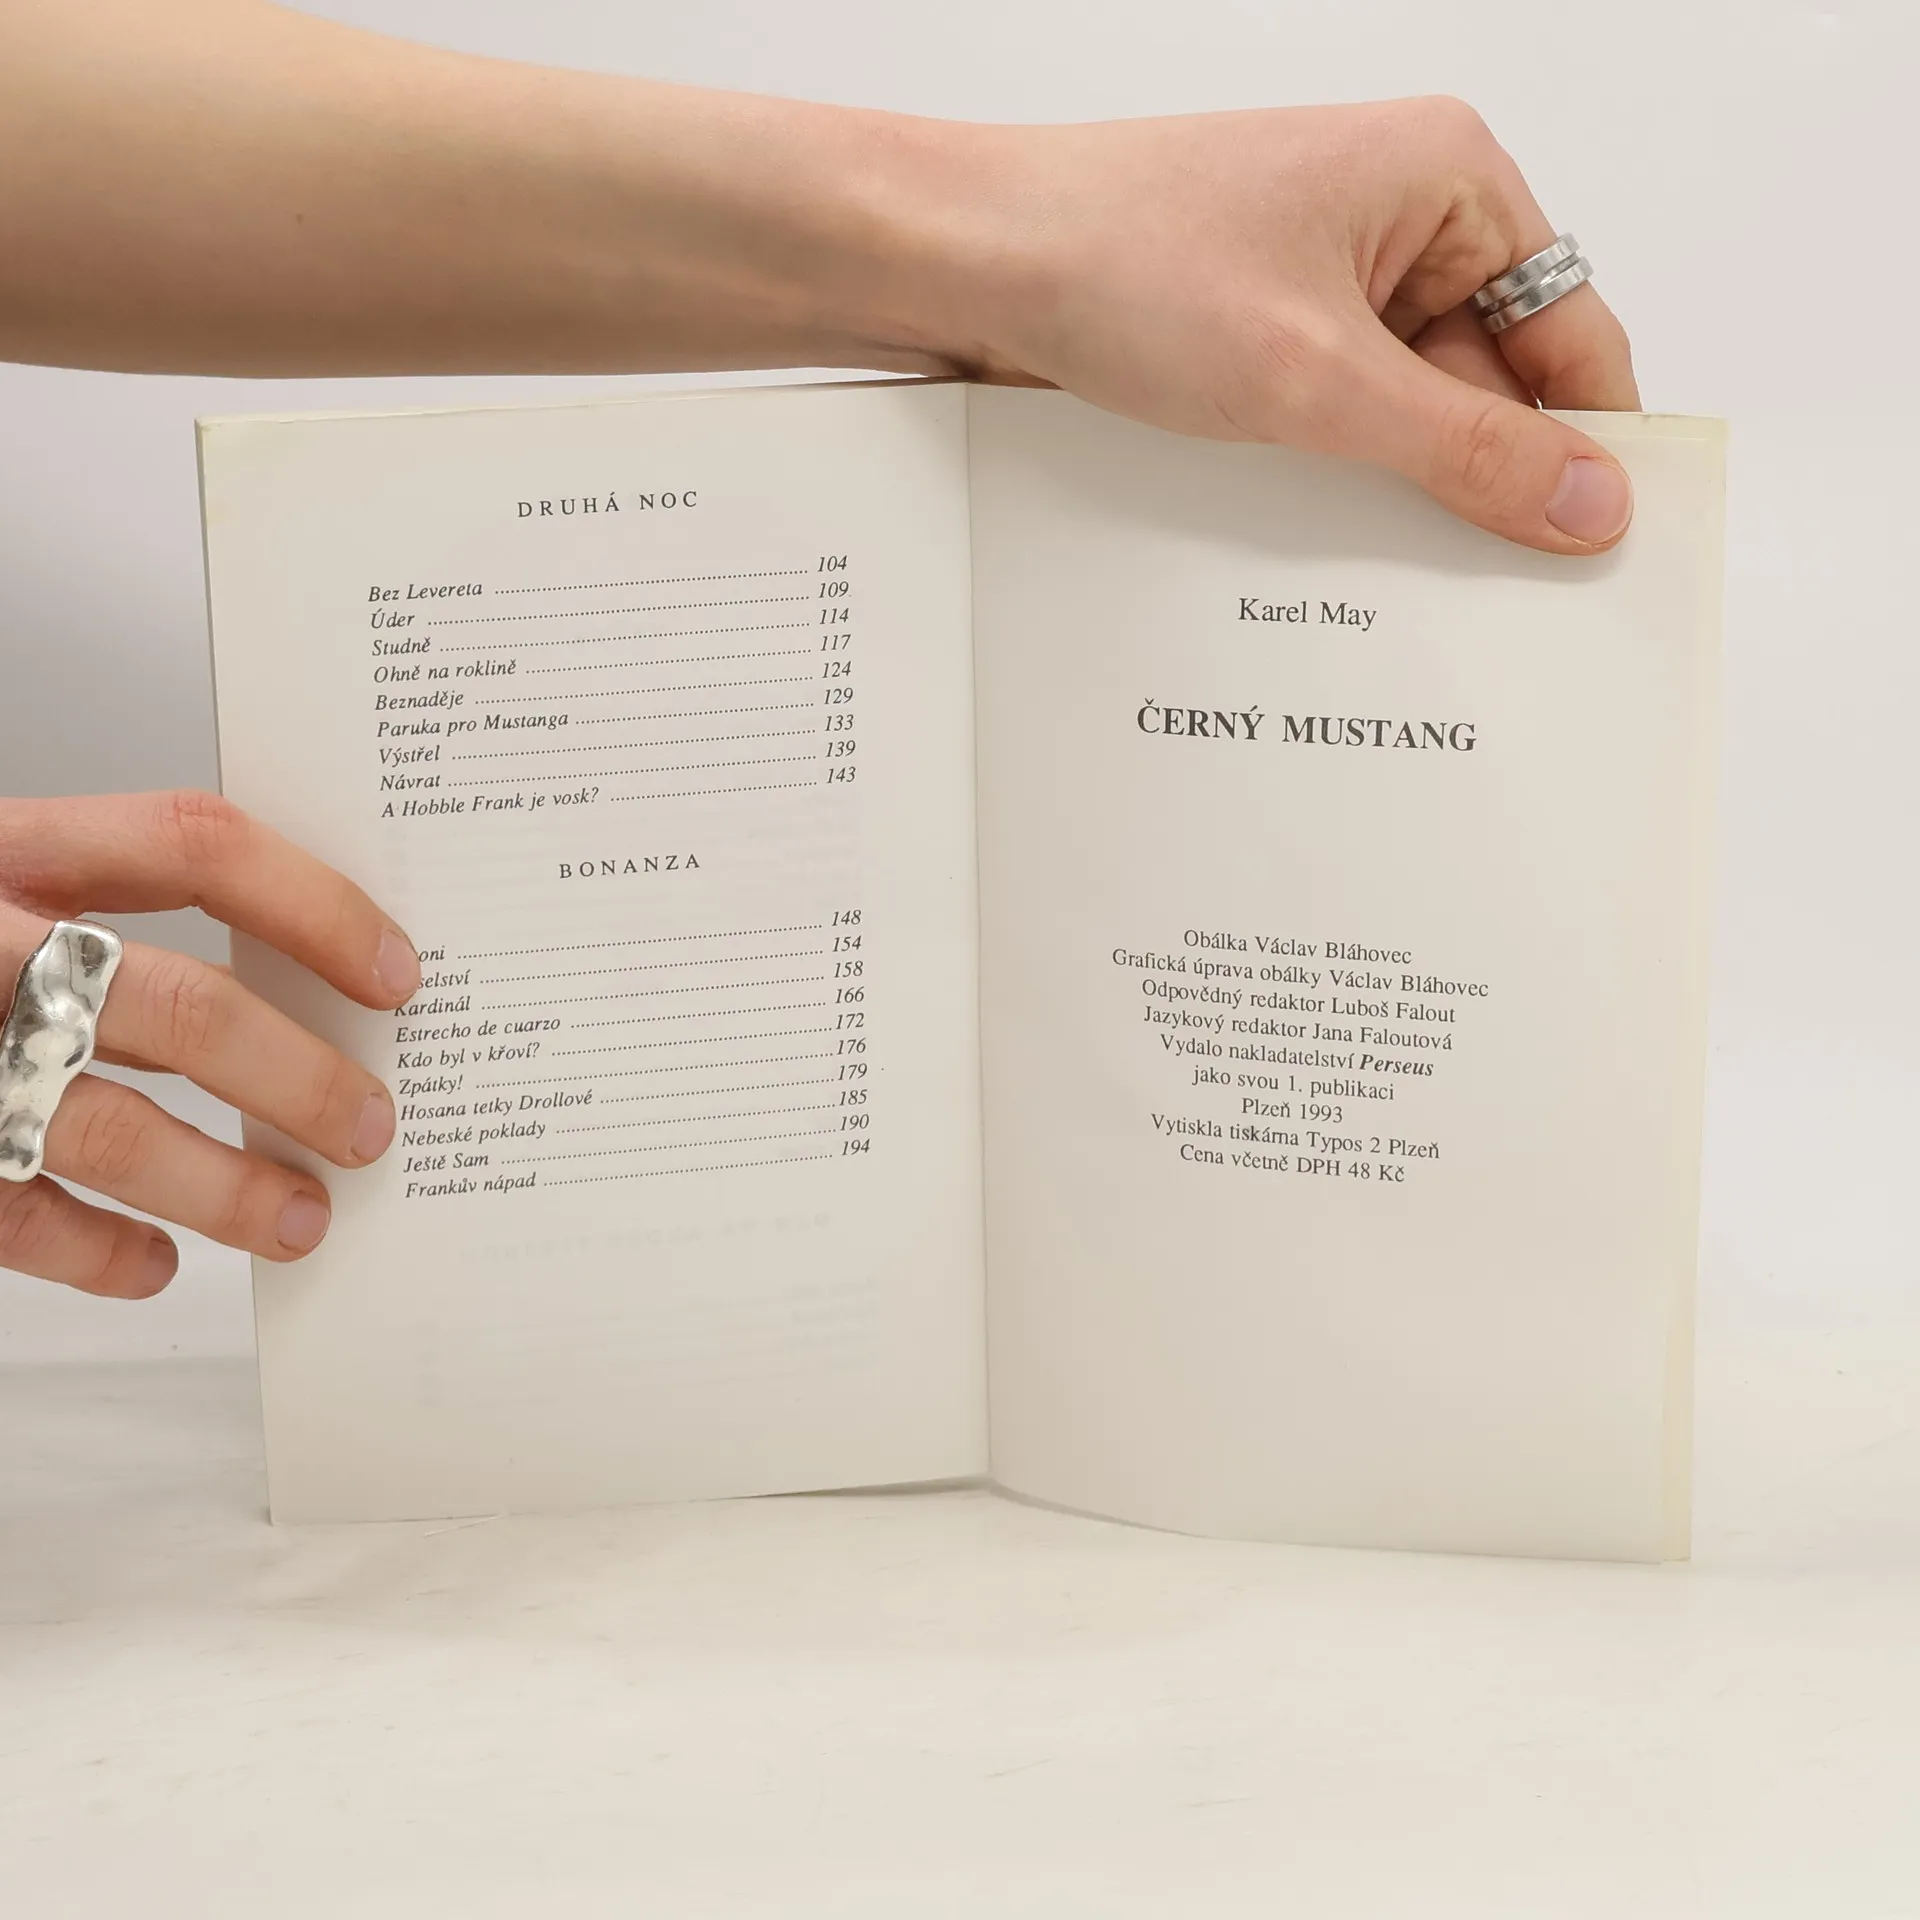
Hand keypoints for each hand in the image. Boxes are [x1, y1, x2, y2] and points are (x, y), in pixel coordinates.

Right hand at [0, 791, 417, 1297]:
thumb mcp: (4, 874)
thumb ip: (110, 903)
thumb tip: (291, 976)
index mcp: (7, 848)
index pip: (194, 845)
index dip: (312, 905)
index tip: (395, 973)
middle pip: (176, 1006)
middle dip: (295, 1077)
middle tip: (369, 1124)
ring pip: (104, 1128)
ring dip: (225, 1184)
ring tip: (302, 1219)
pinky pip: (13, 1219)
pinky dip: (99, 1253)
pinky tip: (157, 1264)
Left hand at [918, 97, 1640, 554]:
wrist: (967, 263)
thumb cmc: (1122, 261)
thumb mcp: (1318, 378)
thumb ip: (1463, 449)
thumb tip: (1588, 502)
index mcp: (1448, 181)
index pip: (1570, 331)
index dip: (1588, 442)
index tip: (1596, 549)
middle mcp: (1398, 220)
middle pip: (1491, 379)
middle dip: (1481, 477)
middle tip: (1489, 596)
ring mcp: (1323, 277)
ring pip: (1406, 409)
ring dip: (1395, 484)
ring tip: (1383, 565)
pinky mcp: (1263, 329)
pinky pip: (1335, 416)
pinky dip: (1332, 474)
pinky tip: (1316, 530)